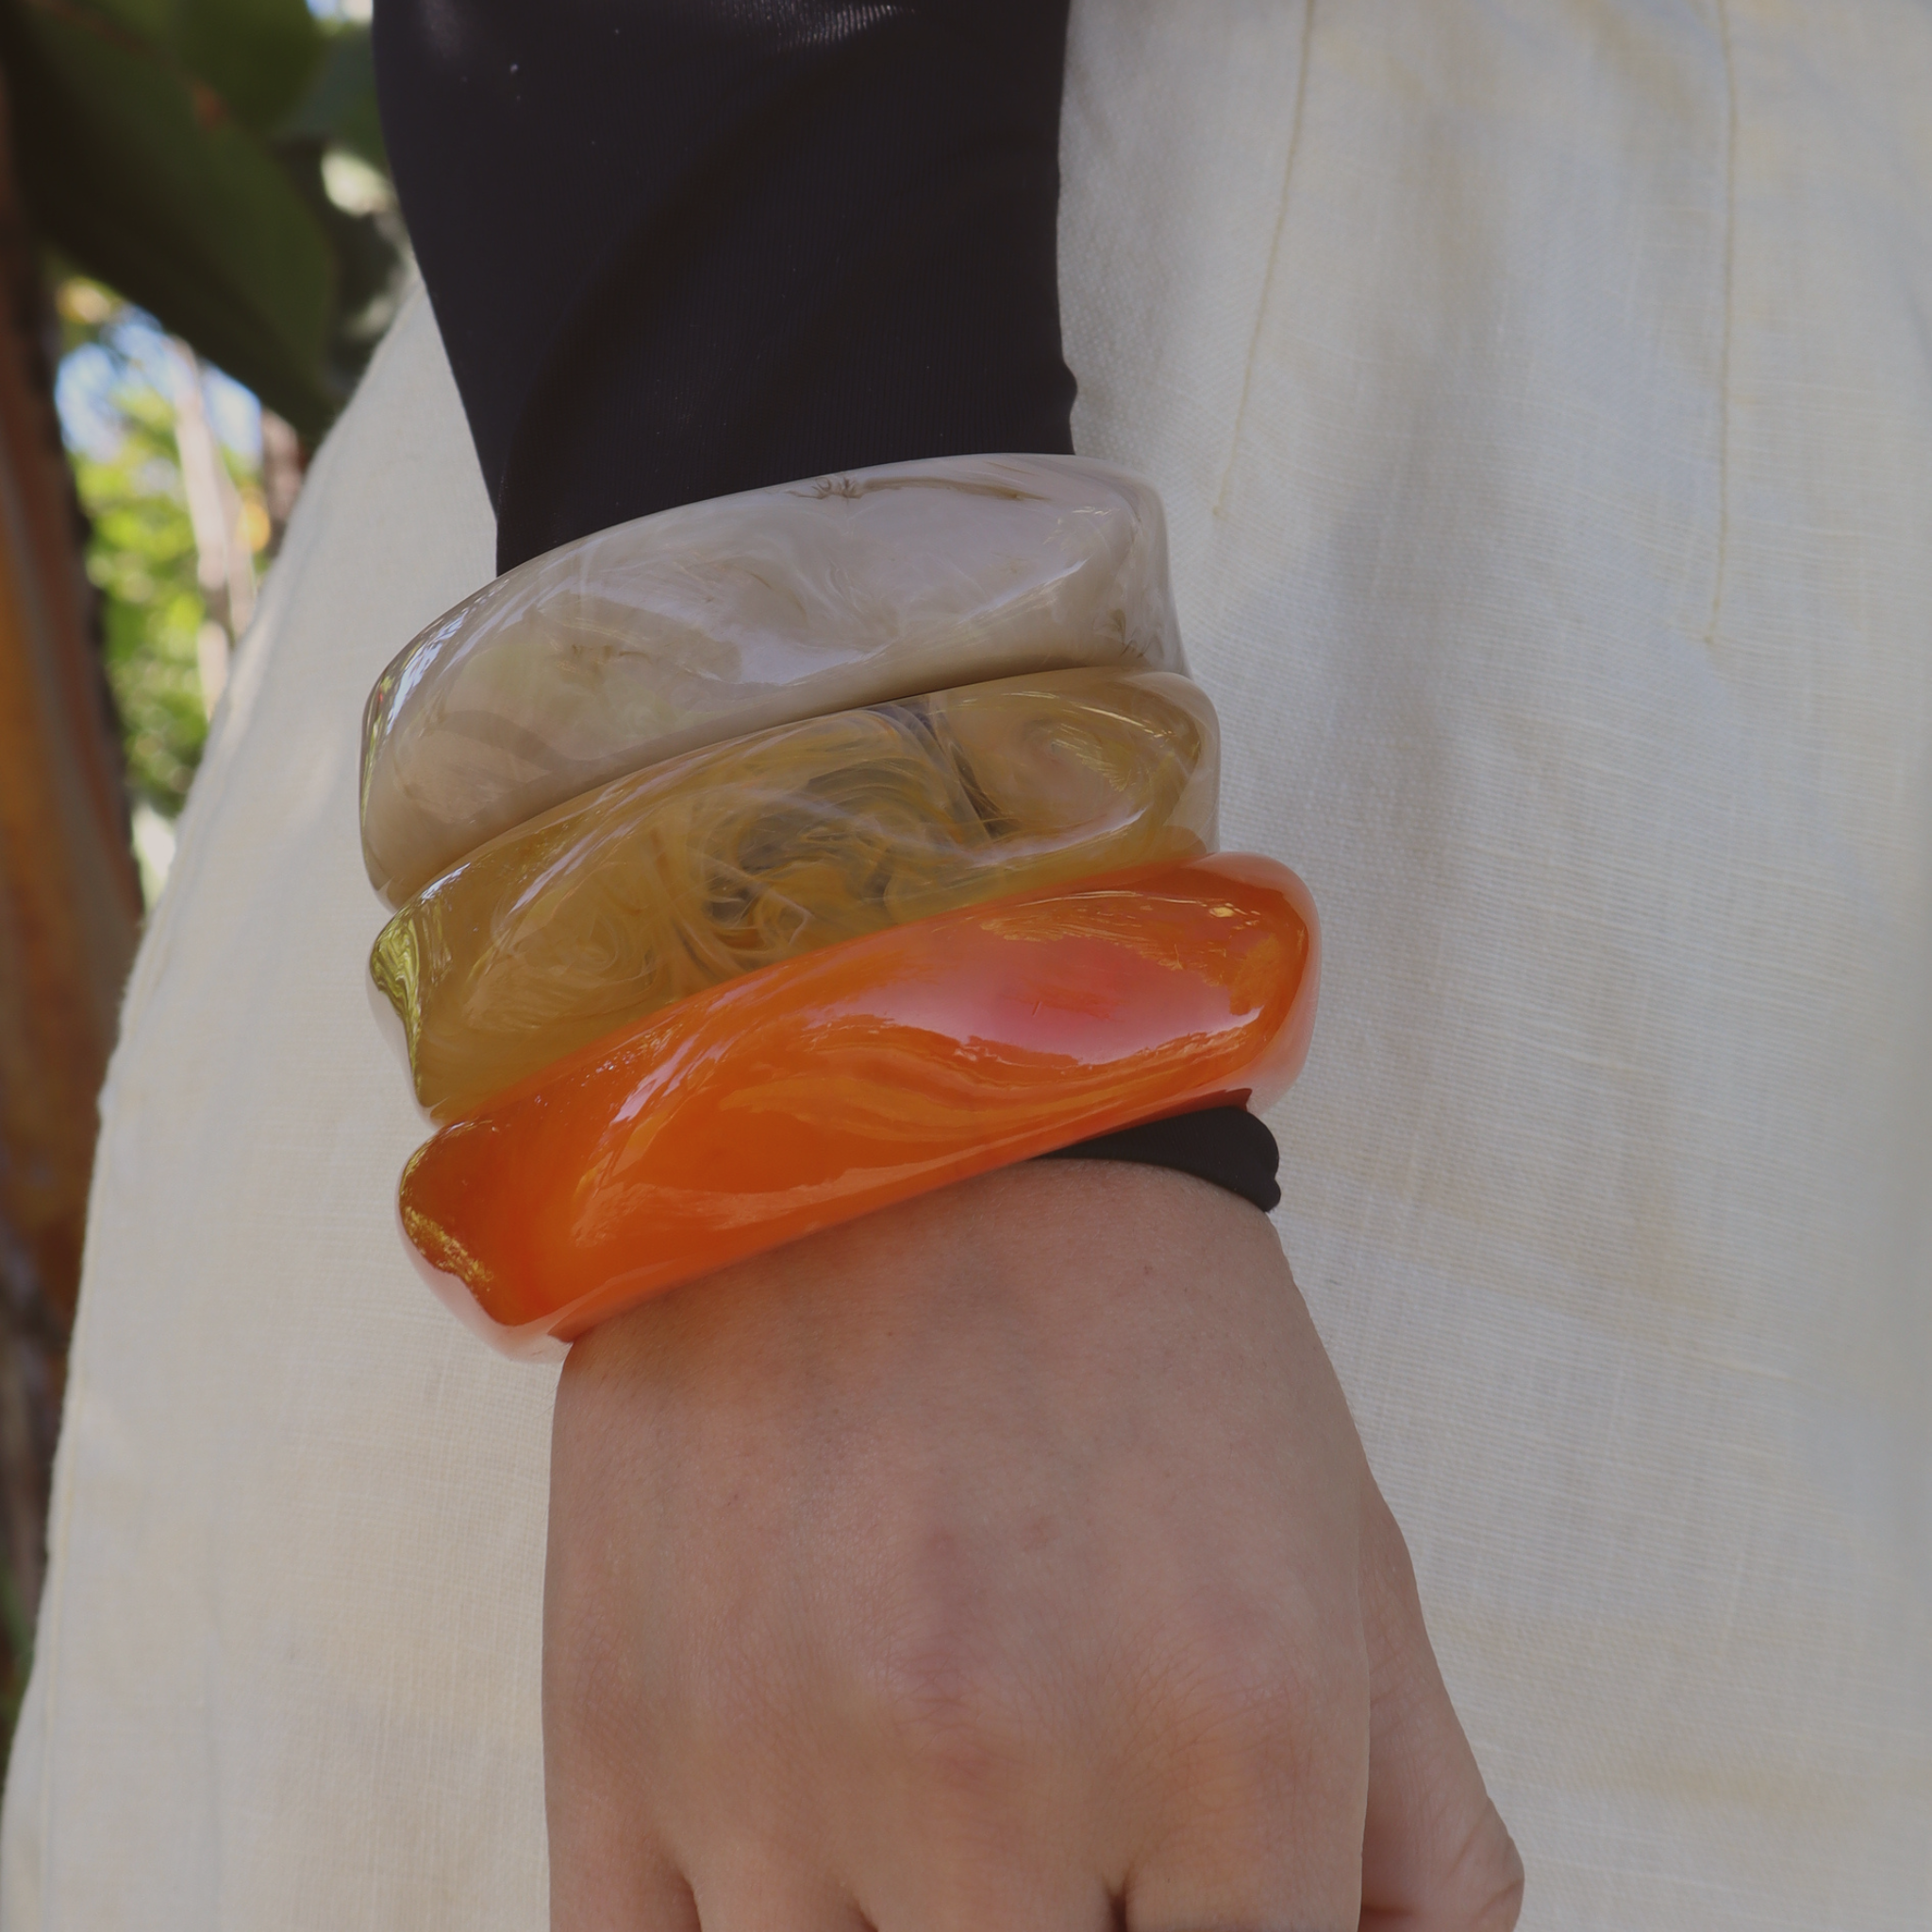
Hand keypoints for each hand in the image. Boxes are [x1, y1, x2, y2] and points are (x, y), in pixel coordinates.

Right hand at [544, 1160, 1522, 1928]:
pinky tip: (808, 1856)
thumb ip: (1422, 1855)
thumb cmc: (1147, 1340)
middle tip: (1060, 1839)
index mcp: (1235, 1734)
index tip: (1177, 1893)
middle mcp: (999, 1774)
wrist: (885, 1102)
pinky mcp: (611, 1733)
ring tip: (940, 1817)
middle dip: (1071, 1930)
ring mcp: (778, 1766)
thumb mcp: (1350, 1566)